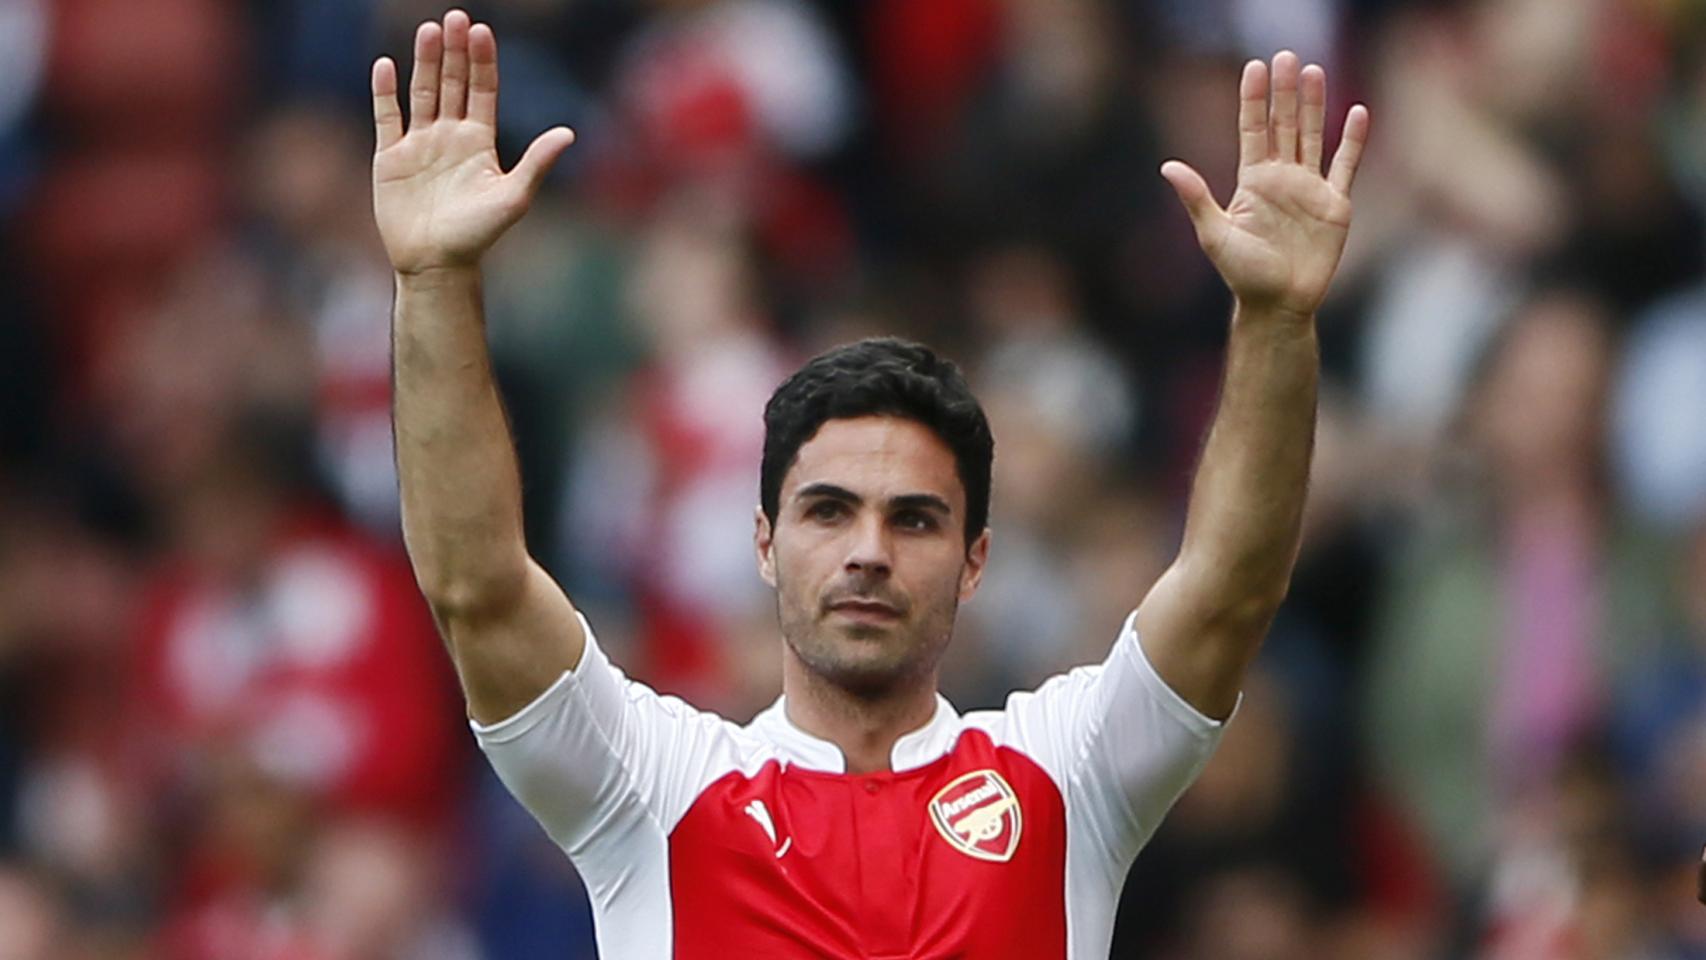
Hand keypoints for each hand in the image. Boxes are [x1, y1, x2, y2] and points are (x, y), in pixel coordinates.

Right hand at [371, 10, 576, 275]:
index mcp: (480, 142)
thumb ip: (536, 163)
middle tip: (455, 17)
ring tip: (428, 30)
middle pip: (452, 83)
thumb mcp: (513, 197)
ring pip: (422, 92)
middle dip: (454, 51)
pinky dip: (385, 92)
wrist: (436, 263)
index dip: (482, 61)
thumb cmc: (478, 235)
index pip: (482, 90)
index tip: (482, 31)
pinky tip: (386, 66)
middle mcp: (450, 136)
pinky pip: (386, 117)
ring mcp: (419, 143)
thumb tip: (569, 134)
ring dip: (424, 62)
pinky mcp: (390, 156)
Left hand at [1161, 52, 1368, 319]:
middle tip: (1286, 56)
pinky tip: (1358, 112)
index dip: (1253, 99)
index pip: (1253, 130)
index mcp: (1252, 181)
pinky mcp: (1335, 204)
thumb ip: (1197, 198)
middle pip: (1284, 124)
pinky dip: (1353, 140)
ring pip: (1313, 136)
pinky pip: (1346, 165)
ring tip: (1314, 70)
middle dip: (1285, 92)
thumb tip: (1168, 166)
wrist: (1278, 304)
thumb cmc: (1243, 274)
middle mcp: (1281, 178)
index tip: (1254, 66)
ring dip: (1315, 105)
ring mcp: (1310, 188)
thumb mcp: (1215, 234)